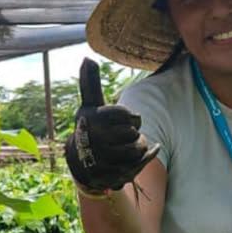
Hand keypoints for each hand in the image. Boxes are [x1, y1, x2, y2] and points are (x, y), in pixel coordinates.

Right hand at [63, 58, 160, 190]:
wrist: (84, 163)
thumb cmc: (92, 128)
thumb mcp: (90, 106)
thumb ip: (90, 82)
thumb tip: (86, 57)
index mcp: (90, 121)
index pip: (126, 115)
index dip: (130, 117)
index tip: (122, 121)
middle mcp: (94, 141)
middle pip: (133, 133)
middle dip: (132, 133)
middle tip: (120, 137)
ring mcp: (104, 161)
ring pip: (138, 148)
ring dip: (138, 146)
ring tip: (125, 148)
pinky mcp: (114, 175)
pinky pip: (142, 162)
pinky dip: (147, 155)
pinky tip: (140, 154)